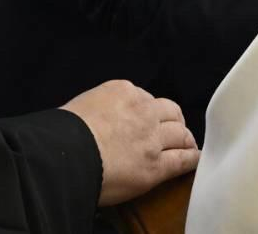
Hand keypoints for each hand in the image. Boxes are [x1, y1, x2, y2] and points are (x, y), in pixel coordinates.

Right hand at [62, 80, 198, 205]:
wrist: (65, 154)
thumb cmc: (63, 132)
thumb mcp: (82, 105)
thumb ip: (100, 108)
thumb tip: (99, 120)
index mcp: (123, 91)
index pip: (145, 98)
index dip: (148, 111)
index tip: (147, 120)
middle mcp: (142, 110)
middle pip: (170, 111)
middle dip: (173, 120)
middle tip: (174, 130)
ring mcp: (152, 138)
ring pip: (180, 134)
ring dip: (184, 139)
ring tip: (186, 146)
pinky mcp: (156, 165)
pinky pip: (183, 159)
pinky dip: (191, 159)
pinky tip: (194, 160)